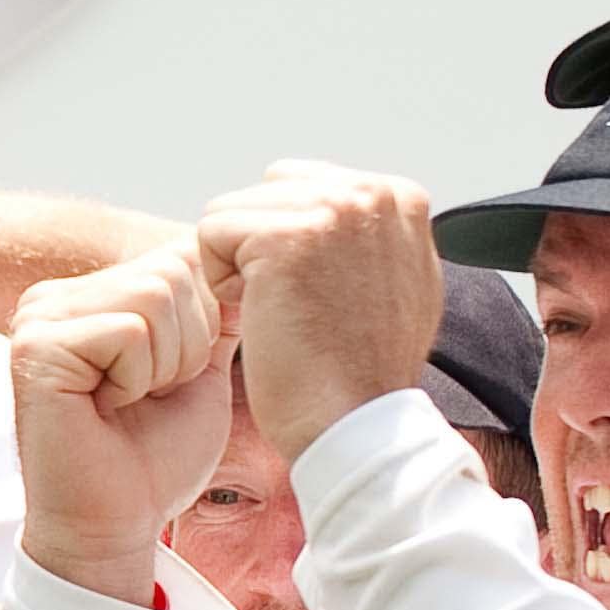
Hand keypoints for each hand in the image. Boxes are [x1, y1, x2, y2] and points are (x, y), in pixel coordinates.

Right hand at [8, 244, 229, 602]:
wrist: (114, 526)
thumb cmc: (154, 457)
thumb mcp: (199, 369)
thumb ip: (214, 312)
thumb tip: (246, 258)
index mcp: (90, 294)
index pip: (180, 257)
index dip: (205, 323)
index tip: (171, 380)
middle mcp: (57, 295)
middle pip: (173, 272)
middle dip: (188, 344)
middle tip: (151, 395)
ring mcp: (40, 316)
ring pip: (156, 296)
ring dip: (166, 363)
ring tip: (133, 400)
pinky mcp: (37, 346)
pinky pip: (129, 333)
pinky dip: (139, 379)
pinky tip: (110, 407)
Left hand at [192, 163, 442, 462]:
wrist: (357, 424)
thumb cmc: (362, 368)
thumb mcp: (394, 279)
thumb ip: (367, 230)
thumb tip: (330, 194)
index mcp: (398, 197)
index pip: (298, 185)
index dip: (288, 242)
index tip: (321, 294)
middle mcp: (371, 193)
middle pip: (263, 193)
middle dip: (261, 248)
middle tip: (299, 306)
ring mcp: (331, 211)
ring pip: (232, 212)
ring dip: (239, 266)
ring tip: (285, 312)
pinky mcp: (284, 239)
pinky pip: (210, 232)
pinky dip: (220, 281)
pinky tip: (262, 317)